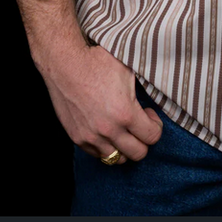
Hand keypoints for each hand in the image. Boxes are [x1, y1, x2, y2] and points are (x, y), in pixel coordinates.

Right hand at [40, 43, 162, 164]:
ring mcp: (91, 136)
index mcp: (125, 113)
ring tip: (122, 128)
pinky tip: (106, 129)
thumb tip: (157, 89)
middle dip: (143, 140)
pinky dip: (106, 147)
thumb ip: (144, 87)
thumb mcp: (128, 69)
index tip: (148, 113)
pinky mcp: (77, 137)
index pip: (152, 137)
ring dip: (124, 146)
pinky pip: (97, 154)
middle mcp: (108, 130)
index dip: (155, 125)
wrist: (64, 64)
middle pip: (138, 154)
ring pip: (117, 158)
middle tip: (139, 123)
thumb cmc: (97, 62)